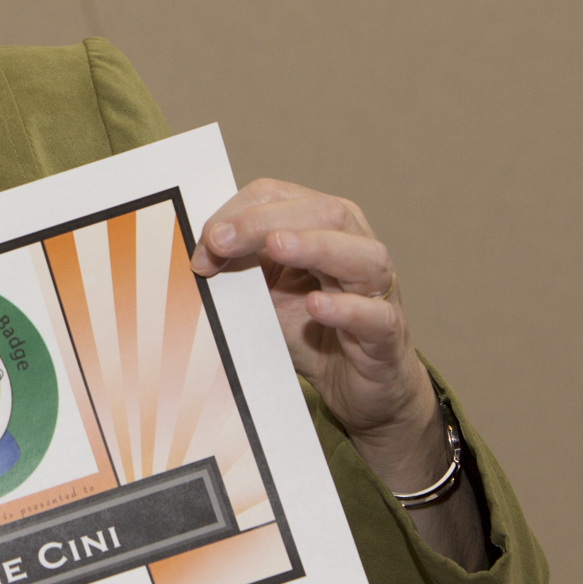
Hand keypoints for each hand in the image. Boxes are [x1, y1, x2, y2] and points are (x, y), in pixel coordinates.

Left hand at [191, 178, 429, 441]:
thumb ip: (237, 270)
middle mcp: (356, 249)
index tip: (202, 244)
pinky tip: (317, 305)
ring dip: (316, 246)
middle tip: (220, 241)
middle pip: (324, 213)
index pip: (279, 196)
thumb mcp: (263, 294)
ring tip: (277, 247)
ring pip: (363, 255)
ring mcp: (377, 292)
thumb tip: (195, 253)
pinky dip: (348, 308)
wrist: (355, 387)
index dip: (238, 213)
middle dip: (265, 222)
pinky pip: (376, 316)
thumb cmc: (309, 330)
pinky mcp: (387, 337)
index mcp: (322, 228)